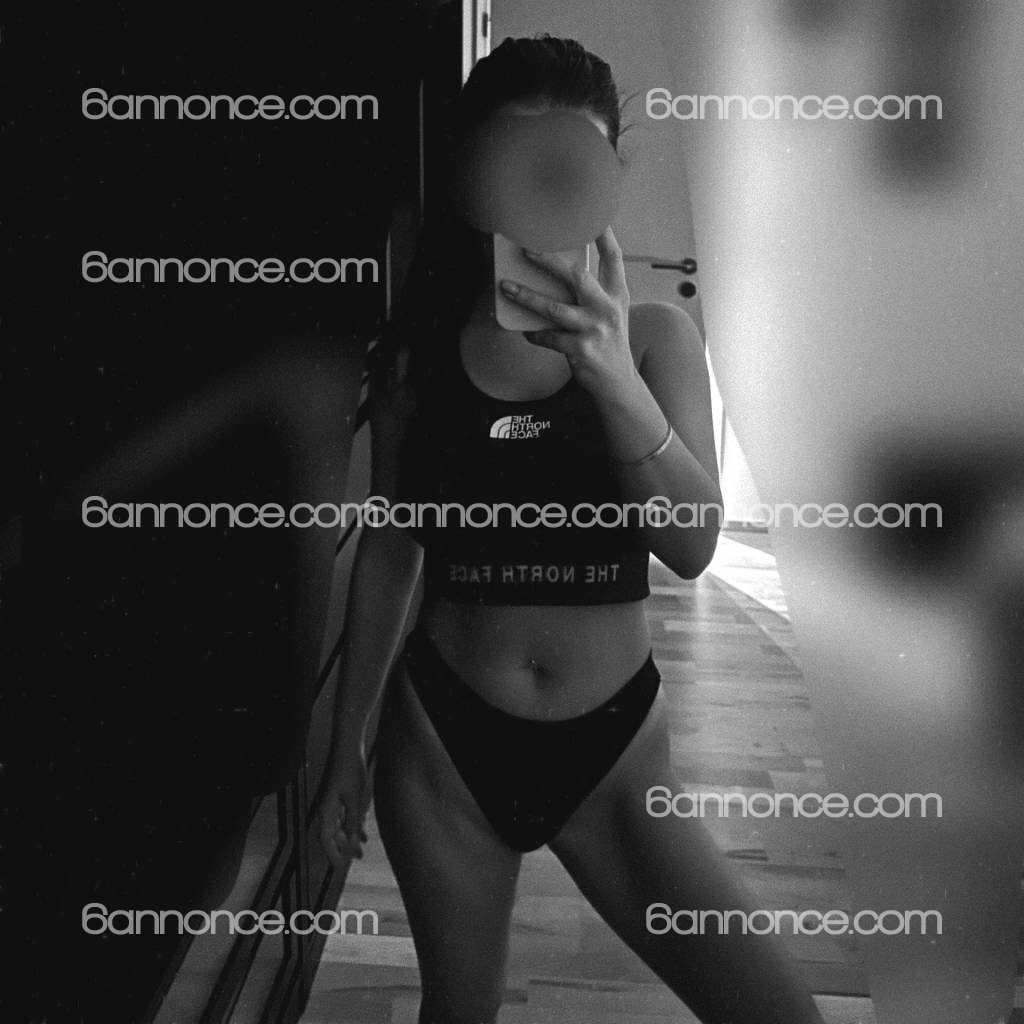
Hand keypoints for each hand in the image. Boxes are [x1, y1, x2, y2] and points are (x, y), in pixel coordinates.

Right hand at [315, 753, 369, 866]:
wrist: (348, 746)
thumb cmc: (350, 769)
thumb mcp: (355, 798)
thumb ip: (353, 821)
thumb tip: (352, 843)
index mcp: (325, 809)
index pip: (325, 839)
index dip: (332, 853)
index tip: (340, 866)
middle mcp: (325, 807)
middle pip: (332, 834)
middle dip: (344, 847)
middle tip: (357, 858)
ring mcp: (331, 800)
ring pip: (339, 825)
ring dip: (349, 836)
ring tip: (362, 848)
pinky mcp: (337, 794)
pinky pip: (343, 814)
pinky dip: (352, 823)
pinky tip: (362, 831)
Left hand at [498, 226, 636, 403]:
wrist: (618, 383)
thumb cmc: (607, 344)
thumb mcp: (609, 314)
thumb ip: (591, 295)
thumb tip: (554, 275)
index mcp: (618, 295)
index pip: (613, 259)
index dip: (604, 236)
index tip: (594, 216)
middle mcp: (608, 308)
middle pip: (576, 276)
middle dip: (548, 261)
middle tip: (525, 250)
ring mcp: (594, 329)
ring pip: (554, 308)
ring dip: (527, 296)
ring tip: (506, 287)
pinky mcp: (581, 350)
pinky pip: (548, 337)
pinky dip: (534, 333)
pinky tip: (526, 331)